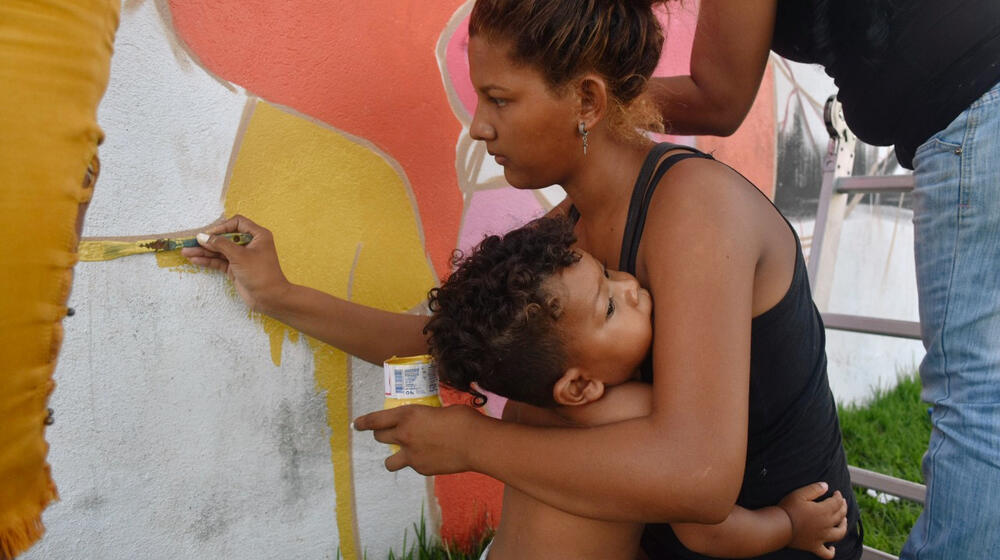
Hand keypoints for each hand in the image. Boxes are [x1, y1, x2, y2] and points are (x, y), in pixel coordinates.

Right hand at [180, 214, 290, 313]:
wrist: (269, 298)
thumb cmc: (259, 273)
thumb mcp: (239, 255)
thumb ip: (220, 244)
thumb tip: (202, 236)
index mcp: (258, 235)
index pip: (237, 223)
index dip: (222, 227)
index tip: (209, 235)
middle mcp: (250, 244)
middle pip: (226, 237)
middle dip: (209, 240)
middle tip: (191, 242)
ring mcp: (242, 257)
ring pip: (220, 250)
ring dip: (204, 251)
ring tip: (186, 252)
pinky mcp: (236, 269)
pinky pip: (220, 261)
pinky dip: (208, 261)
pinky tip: (194, 260)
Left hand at [353, 404, 487, 474]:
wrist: (475, 443)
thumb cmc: (462, 419)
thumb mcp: (437, 411)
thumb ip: (425, 418)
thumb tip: (426, 424)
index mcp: (408, 415)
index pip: (376, 420)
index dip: (364, 422)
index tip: (357, 424)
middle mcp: (404, 435)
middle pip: (380, 437)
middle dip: (382, 435)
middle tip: (389, 434)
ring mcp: (411, 455)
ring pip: (389, 461)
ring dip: (394, 456)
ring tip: (405, 453)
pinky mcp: (421, 468)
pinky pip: (412, 466)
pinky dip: (417, 462)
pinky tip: (432, 457)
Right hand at [778, 482, 847, 558]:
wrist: (779, 527)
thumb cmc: (788, 509)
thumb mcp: (800, 494)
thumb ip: (815, 489)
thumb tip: (826, 486)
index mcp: (824, 511)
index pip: (837, 503)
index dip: (838, 497)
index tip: (837, 493)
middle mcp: (826, 525)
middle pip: (840, 516)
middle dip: (843, 507)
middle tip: (842, 502)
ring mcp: (822, 537)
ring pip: (840, 533)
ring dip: (844, 526)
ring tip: (843, 521)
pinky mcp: (814, 546)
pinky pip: (827, 553)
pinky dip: (831, 552)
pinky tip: (832, 548)